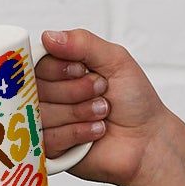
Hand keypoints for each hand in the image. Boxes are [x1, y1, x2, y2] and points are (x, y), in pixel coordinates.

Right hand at [35, 27, 171, 185]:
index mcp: (61, 70)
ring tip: (102, 112)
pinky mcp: (51, 149)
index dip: (57, 68)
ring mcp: (49, 122)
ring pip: (42, 113)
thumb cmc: (134, 100)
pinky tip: (97, 131)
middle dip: (75, 90)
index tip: (82, 69)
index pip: (35, 62)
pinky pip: (49, 138)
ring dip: (80, 112)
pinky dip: (78, 132)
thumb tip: (48, 36)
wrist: (149, 139)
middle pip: (36, 88)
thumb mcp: (115, 60)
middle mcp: (51, 94)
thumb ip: (82, 43)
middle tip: (101, 90)